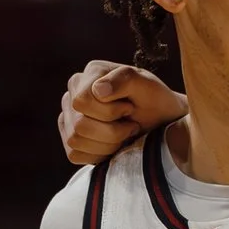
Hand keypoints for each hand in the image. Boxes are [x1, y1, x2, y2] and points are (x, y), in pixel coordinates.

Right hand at [58, 61, 188, 165]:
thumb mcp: (147, 85)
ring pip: (75, 140)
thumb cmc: (154, 101)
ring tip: (124, 134)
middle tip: (130, 125)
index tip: (130, 109)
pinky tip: (113, 145)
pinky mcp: (70, 137)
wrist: (160, 122)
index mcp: (90, 74)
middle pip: (79, 124)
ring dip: (107, 144)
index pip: (82, 101)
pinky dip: (98, 155)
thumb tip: (98, 90)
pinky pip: (74, 154)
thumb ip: (124, 80)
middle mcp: (74, 92)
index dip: (109, 112)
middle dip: (112, 131)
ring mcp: (69, 115)